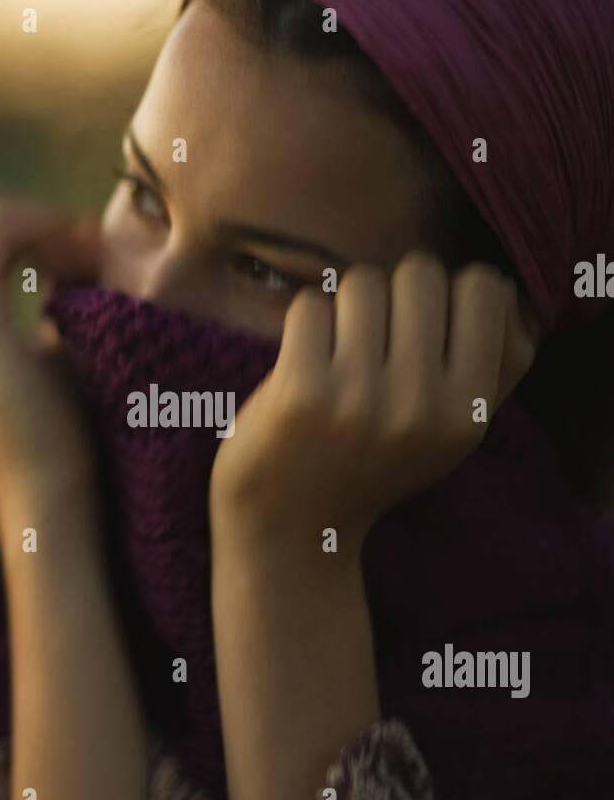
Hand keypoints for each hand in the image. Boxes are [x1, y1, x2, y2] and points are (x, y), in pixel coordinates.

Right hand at [0, 179, 100, 519]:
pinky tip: (89, 254)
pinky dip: (48, 225)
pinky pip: (0, 227)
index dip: (36, 227)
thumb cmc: (65, 440)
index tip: (91, 254)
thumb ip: (55, 303)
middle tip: (95, 247)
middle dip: (40, 216)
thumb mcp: (57, 353)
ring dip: (48, 220)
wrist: (48, 500)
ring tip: (97, 255)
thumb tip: (77, 257)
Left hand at [209, 252, 539, 553]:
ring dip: (346, 308)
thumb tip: (505, 290)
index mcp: (467, 413)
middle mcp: (421, 406)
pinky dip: (305, 326)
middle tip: (375, 339)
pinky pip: (311, 304)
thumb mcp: (452, 430)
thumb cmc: (376, 461)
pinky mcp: (301, 390)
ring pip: (362, 282)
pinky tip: (304, 364)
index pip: (484, 289)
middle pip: (421, 273)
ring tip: (339, 355)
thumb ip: (497, 365)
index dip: (451, 294)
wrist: (294, 526)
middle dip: (394, 293)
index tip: (425, 326)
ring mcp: (360, 398)